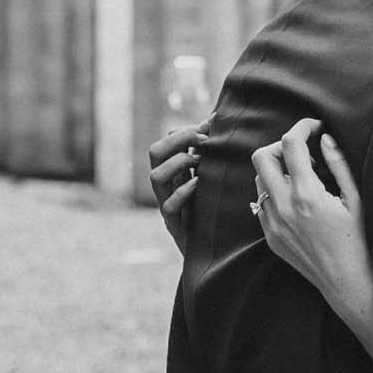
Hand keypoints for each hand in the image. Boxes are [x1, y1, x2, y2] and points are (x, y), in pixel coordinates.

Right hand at [147, 124, 203, 244]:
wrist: (214, 252)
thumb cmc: (213, 212)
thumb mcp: (211, 181)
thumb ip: (209, 155)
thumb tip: (216, 119)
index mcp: (174, 173)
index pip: (166, 142)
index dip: (184, 131)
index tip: (209, 128)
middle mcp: (167, 186)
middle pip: (155, 152)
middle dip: (178, 140)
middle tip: (203, 141)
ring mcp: (167, 205)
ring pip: (155, 177)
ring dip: (179, 163)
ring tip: (199, 162)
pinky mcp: (175, 226)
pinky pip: (168, 206)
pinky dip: (184, 191)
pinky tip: (199, 186)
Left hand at [250, 119, 371, 312]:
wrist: (346, 283)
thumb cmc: (358, 240)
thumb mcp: (356, 199)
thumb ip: (339, 164)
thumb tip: (325, 138)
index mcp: (307, 194)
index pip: (290, 144)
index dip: (302, 127)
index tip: (314, 127)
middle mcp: (283, 208)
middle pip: (261, 157)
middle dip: (280, 146)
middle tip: (302, 152)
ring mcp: (272, 224)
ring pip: (259, 180)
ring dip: (277, 171)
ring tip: (303, 178)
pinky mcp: (269, 237)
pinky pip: (262, 204)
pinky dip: (275, 193)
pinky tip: (297, 201)